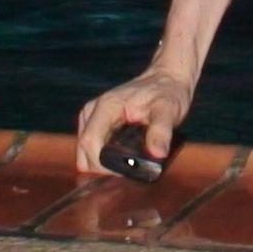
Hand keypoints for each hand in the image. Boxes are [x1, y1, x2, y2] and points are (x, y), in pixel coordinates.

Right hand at [75, 68, 191, 173]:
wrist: (166, 79)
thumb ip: (161, 131)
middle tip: (130, 170)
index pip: (89, 142)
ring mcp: (92, 118)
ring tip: (128, 163)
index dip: (103, 164)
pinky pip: (91, 149)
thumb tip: (157, 153)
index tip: (125, 172)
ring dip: (102, 164)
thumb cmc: (167, 92)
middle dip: (103, 167)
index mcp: (106, 106)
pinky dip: (103, 158)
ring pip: (84, 153)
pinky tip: (122, 158)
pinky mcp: (97, 124)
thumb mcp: (168, 110)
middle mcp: (93, 111)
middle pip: (83, 151)